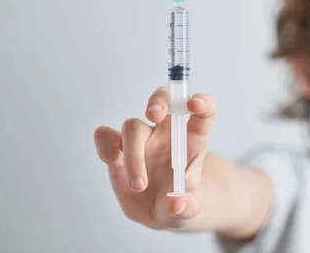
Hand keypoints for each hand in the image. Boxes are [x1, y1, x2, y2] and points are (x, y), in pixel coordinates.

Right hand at [94, 87, 215, 229]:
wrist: (162, 210)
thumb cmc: (181, 200)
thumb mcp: (191, 207)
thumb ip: (187, 205)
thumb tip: (176, 203)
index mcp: (194, 138)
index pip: (204, 110)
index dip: (202, 102)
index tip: (195, 105)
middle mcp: (167, 132)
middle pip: (164, 100)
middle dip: (158, 102)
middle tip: (154, 115)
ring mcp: (142, 139)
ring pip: (132, 125)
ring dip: (133, 153)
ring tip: (139, 185)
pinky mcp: (118, 150)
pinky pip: (105, 135)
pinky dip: (105, 144)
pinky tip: (112, 160)